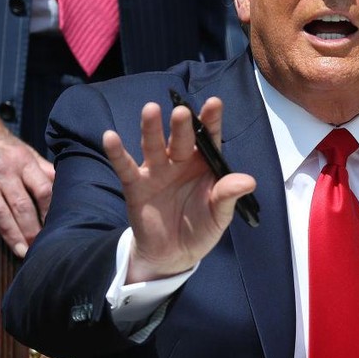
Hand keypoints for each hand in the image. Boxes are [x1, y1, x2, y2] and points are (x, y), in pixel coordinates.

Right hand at [0, 109, 54, 257]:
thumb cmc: (0, 143)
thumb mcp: (24, 150)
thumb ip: (42, 169)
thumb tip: (66, 184)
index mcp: (22, 160)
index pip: (43, 189)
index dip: (50, 210)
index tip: (58, 226)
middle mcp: (3, 170)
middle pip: (22, 205)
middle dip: (33, 229)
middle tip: (41, 247)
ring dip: (12, 235)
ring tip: (22, 252)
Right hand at [102, 97, 255, 282]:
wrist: (173, 254)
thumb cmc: (200, 228)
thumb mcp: (219, 216)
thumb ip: (228, 196)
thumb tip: (249, 181)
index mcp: (204, 164)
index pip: (209, 138)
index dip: (211, 121)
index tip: (214, 103)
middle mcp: (180, 161)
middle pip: (181, 138)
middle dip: (181, 125)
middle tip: (182, 111)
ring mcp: (157, 171)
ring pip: (153, 145)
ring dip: (151, 128)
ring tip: (150, 110)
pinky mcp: (136, 185)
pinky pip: (125, 166)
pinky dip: (117, 152)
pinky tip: (110, 136)